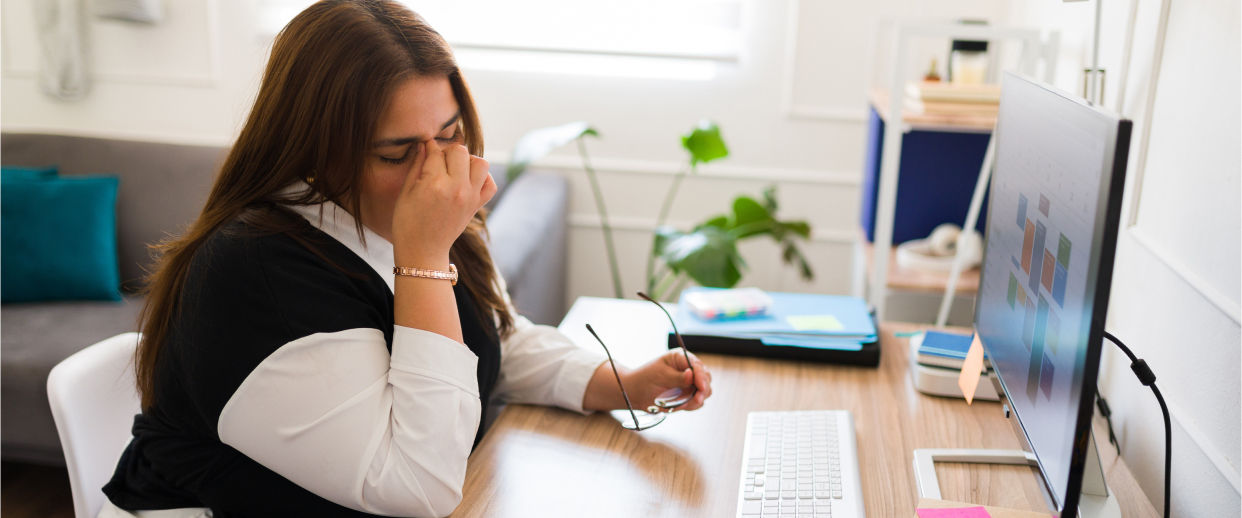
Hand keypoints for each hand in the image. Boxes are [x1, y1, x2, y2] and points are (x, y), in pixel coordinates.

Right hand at [392, 141, 496, 265]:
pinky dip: (483, 178)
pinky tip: (468, 181)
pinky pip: (490, 184)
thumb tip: (423, 145)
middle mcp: (456, 188)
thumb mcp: (405, 192)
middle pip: (460, 151)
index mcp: (434, 184)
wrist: (423, 251)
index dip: (428, 147)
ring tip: (455, 169)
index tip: (425, 148)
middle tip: (438, 162)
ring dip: (468, 161)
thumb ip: (416, 166)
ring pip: (481, 163)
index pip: (436, 152)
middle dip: (448, 152)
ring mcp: (470, 197)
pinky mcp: (476, 206)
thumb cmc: (407, 223)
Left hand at [621, 348, 712, 411]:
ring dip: (697, 398)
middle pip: (706, 378)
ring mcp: (690, 383)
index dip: (701, 377)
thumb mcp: (660, 375)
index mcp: (681, 358)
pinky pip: (697, 402)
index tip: (701, 387)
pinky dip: (692, 405)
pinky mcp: (689, 395)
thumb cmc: (646, 378)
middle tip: (696, 399)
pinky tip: (681, 405)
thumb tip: (691, 374)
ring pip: (705, 391)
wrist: (637, 393)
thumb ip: (678, 377)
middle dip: (703, 389)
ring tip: (684, 403)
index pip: (697, 366)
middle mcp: (689, 369)